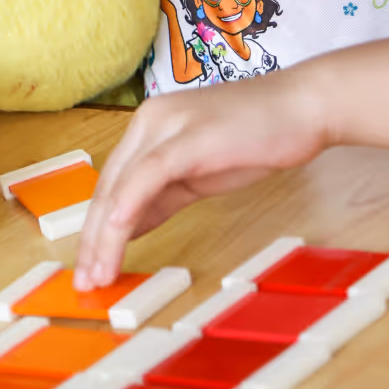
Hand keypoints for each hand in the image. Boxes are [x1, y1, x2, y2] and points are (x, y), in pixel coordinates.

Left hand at [74, 64, 332, 288]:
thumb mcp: (199, 173)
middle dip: (93, 238)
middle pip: (109, 186)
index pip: (112, 182)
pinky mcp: (189, 137)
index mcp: (150, 125)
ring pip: (122, 184)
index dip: (96, 227)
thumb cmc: (258, 138)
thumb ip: (162, 195)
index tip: (91, 264)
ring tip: (99, 274)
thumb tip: (128, 227)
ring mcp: (167, 125)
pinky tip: (118, 236)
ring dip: (105, 235)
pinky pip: (150, 175)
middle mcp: (150, 120)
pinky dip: (130, 207)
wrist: (303, 108)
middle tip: (85, 280)